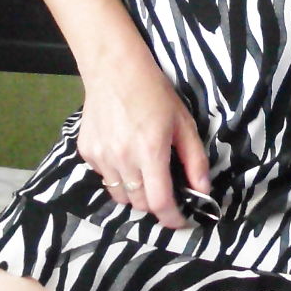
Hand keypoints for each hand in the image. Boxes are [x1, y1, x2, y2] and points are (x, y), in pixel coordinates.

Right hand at [75, 46, 212, 229]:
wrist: (114, 69)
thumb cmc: (154, 92)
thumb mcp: (183, 123)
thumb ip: (195, 160)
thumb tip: (203, 190)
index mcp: (150, 152)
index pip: (159, 202)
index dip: (171, 218)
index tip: (180, 221)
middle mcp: (123, 159)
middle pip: (139, 203)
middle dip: (155, 203)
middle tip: (165, 187)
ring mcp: (101, 157)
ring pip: (120, 195)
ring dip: (135, 192)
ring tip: (143, 171)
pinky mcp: (87, 152)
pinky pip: (105, 178)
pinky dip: (117, 176)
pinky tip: (124, 154)